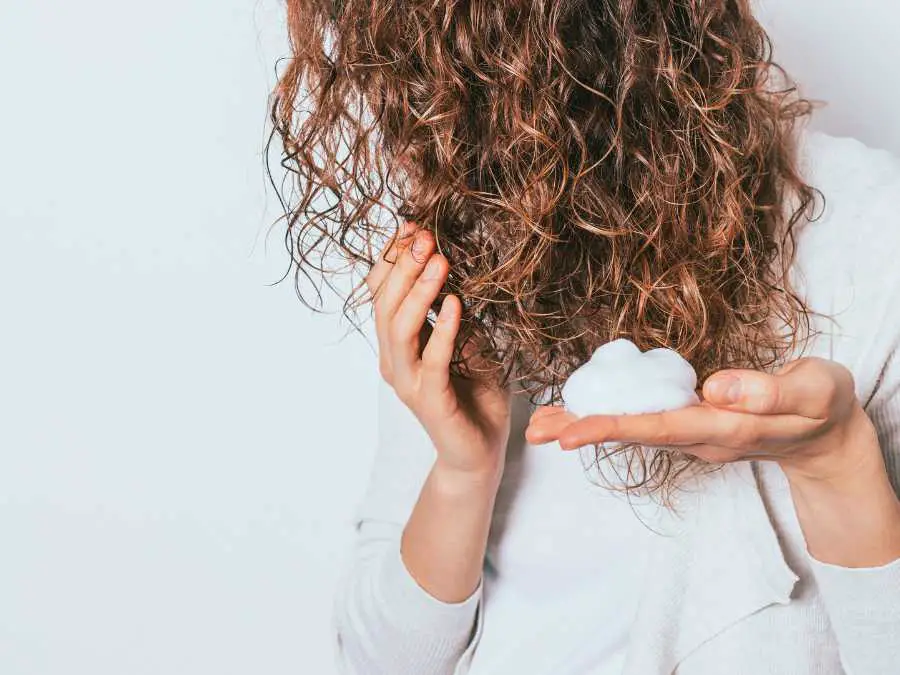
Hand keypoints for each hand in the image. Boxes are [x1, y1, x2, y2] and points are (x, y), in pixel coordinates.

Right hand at [365, 220, 511, 479]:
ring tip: (439, 261)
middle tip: (426, 237)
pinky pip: (431, 360)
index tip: (412, 227)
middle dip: (404, 267)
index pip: (382, 294)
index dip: (392, 260)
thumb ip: (455, 313)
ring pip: (400, 329)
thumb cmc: (474, 396)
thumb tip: (454, 268)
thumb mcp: (469, 342)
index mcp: (397, 345)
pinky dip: (442, 329)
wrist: (479, 451)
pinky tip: (456, 305)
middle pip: (385, 305)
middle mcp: (394, 361)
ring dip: (419, 292)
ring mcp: (408, 382)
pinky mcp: (430, 400)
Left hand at [525, 356, 883, 483]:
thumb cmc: (821, 406)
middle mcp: (700, 436)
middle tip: (535, 431)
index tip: (573, 433)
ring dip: (586, 426)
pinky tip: (578, 411)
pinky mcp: (690, 423)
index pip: (662, 428)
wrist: (824, 431)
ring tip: (539, 425)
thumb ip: (770, 392)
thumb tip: (714, 388)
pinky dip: (608, 415)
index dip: (615, 428)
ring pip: (633, 429)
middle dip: (584, 431)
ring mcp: (693, 433)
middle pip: (634, 434)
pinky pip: (642, 420)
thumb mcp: (814, 391)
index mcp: (725, 428)